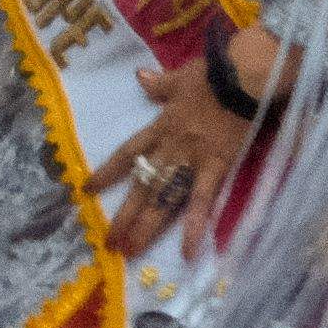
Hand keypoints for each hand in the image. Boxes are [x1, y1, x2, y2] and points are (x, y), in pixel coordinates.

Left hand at [85, 73, 258, 253]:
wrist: (240, 76)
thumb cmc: (212, 74)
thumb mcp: (179, 77)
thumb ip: (159, 84)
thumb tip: (140, 77)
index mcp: (160, 127)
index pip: (127, 154)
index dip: (107, 173)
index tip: (87, 191)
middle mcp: (169, 149)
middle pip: (141, 186)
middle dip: (124, 215)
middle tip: (110, 243)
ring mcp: (190, 161)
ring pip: (162, 199)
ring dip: (147, 227)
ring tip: (132, 252)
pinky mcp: (215, 168)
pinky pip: (202, 201)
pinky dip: (194, 227)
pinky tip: (188, 253)